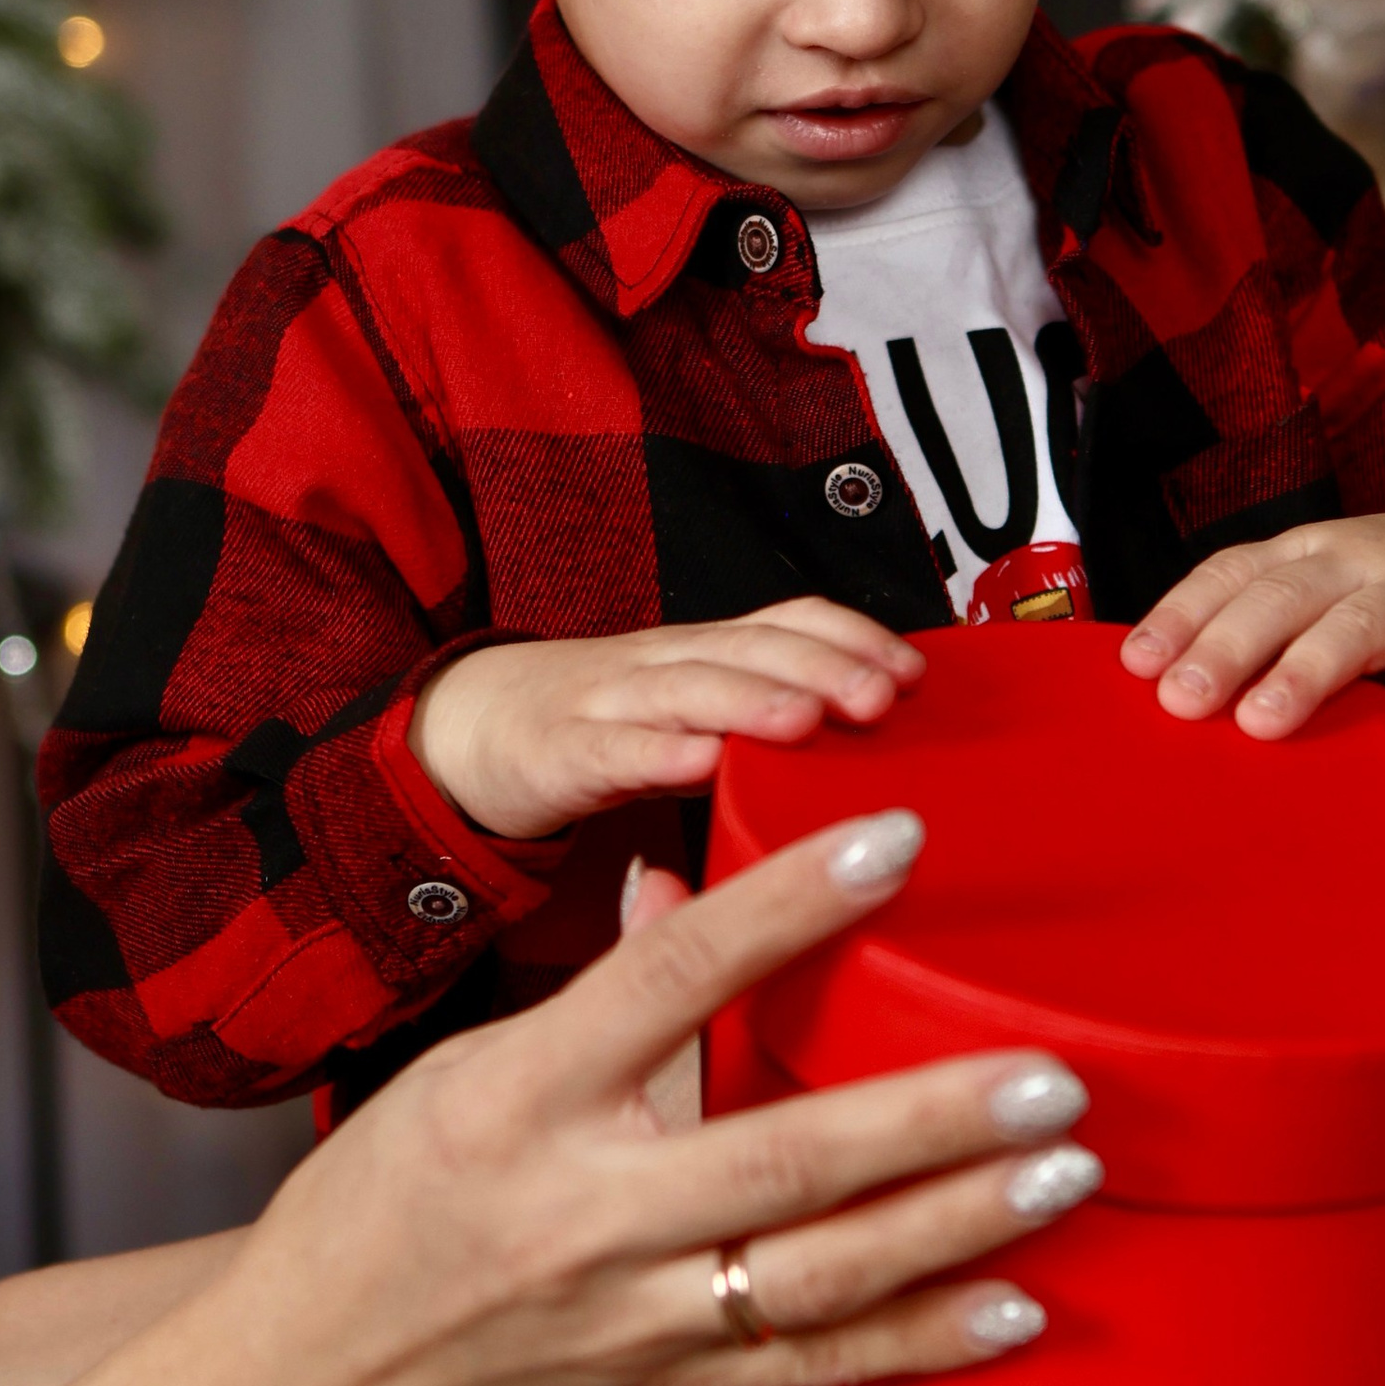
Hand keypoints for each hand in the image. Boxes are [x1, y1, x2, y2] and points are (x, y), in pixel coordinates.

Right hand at [204, 803, 1099, 1385]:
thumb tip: (686, 874)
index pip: (670, 978)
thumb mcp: (459, 1073)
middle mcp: (578, 1211)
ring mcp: (625, 1317)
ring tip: (1068, 1171)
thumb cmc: (373, 1212)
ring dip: (955, 1224)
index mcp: (518, 1097)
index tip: (899, 840)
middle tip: (1054, 1072)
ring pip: (818, 1274)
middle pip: (781, 1155)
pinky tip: (1016, 1313)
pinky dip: (918, 1345)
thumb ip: (595, 989)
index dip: (786, 904)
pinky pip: (808, 1370)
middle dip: (930, 1117)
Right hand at [412, 601, 924, 838]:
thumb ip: (766, 724)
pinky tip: (699, 764)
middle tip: (883, 697)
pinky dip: (656, 752)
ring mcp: (607, 702)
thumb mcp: (692, 716)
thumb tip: (872, 748)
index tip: (916, 673)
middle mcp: (664, 663)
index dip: (853, 638)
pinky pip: (610, 750)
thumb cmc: (601, 727)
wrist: (469, 728)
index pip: (787, 621)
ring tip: (808, 719)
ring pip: (686, 688)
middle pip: (749, 649)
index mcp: (705, 653)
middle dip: (823, 666)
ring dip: (751, 700)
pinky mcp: (557, 752)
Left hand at [1119, 492, 1384, 745]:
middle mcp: (1358, 562)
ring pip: (1360, 626)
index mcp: (1306, 553)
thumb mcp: (1320, 582)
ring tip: (1262, 721)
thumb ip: (1256, 620)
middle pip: (1285, 599)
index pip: (1234, 573)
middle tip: (1182, 700)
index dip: (1183, 614)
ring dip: (1307, 673)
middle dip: (1229, 647)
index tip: (1136, 666)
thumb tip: (1161, 686)